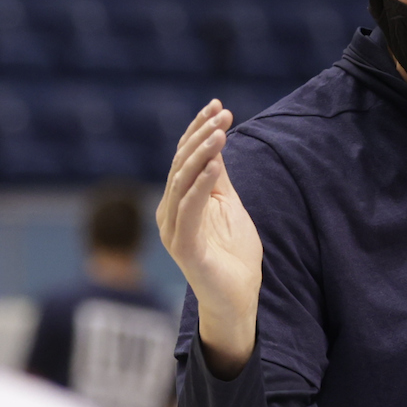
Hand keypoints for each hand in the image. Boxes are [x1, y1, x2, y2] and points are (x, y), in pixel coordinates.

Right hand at [156, 100, 264, 375]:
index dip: (197, 130)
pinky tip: (218, 164)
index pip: (183, 158)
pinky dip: (202, 185)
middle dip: (201, 136)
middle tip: (223, 113)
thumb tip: (217, 140)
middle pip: (180, 165)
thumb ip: (219, 177)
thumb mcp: (229, 205)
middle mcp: (169, 214)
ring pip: (182, 182)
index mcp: (177, 202)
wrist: (237, 300)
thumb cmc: (234, 256)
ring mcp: (173, 231)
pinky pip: (190, 210)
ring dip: (202, 154)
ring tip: (221, 132)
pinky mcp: (185, 248)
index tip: (217, 105)